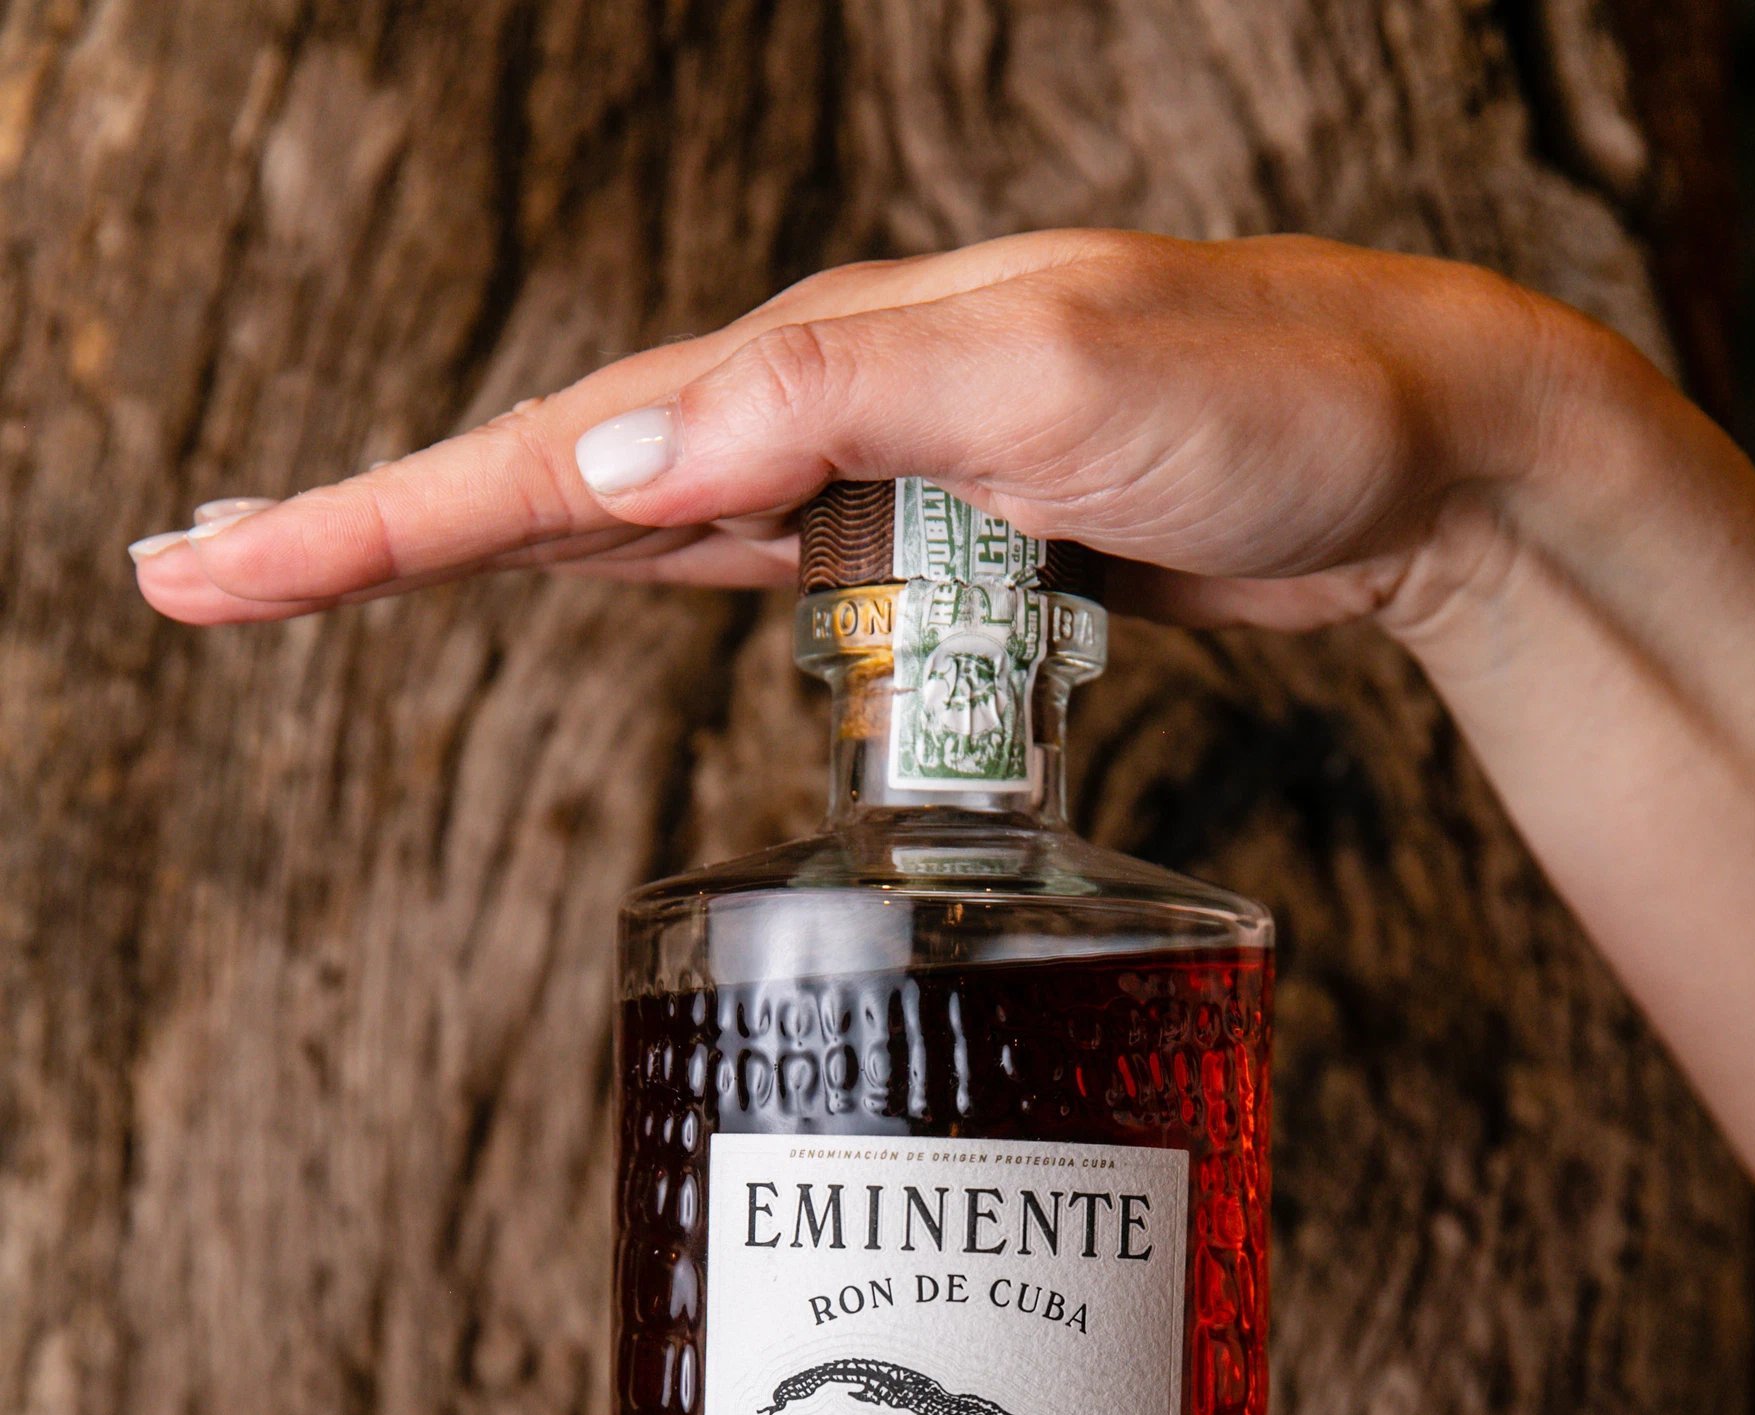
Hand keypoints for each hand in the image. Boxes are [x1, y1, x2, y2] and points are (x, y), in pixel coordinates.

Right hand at [128, 227, 1599, 641]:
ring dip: (477, 547)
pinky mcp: (927, 542)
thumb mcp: (1046, 380)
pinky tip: (592, 569)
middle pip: (545, 477)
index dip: (369, 520)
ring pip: (630, 518)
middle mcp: (813, 410)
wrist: (1417, 449)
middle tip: (201, 577)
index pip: (545, 451)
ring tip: (327, 574)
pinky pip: (747, 559)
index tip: (211, 569)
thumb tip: (609, 457)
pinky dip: (643, 568)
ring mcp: (865, 475)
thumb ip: (830, 404)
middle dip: (371, 529)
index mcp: (807, 362)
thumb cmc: (1261, 396)